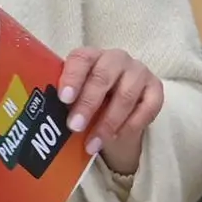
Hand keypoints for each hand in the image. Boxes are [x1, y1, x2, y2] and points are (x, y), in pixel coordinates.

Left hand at [56, 47, 164, 174]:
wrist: (118, 110)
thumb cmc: (90, 102)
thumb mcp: (75, 99)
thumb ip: (65, 103)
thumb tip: (44, 122)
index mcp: (91, 56)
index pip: (81, 59)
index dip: (72, 77)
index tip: (63, 98)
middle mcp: (116, 58)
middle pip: (102, 77)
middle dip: (88, 103)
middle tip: (75, 126)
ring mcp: (138, 72)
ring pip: (125, 95)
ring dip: (108, 123)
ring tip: (92, 144)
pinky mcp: (156, 89)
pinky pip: (148, 107)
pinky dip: (131, 125)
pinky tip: (116, 138)